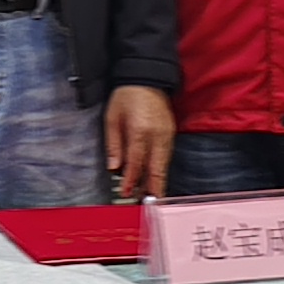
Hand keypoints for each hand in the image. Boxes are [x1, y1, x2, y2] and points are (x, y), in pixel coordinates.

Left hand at [104, 85, 176, 201]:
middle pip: (157, 169)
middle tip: (147, 205)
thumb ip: (114, 144)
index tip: (126, 193)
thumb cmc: (126, 97)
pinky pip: (166, 157)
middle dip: (153, 189)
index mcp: (140, 130)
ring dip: (158, 182)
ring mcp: (167, 135)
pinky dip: (161, 170)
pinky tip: (155, 180)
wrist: (146, 78)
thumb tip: (114, 169)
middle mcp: (157, 135)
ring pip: (164, 165)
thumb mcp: (112, 118)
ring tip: (151, 197)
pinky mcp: (171, 134)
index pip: (136, 162)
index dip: (131, 181)